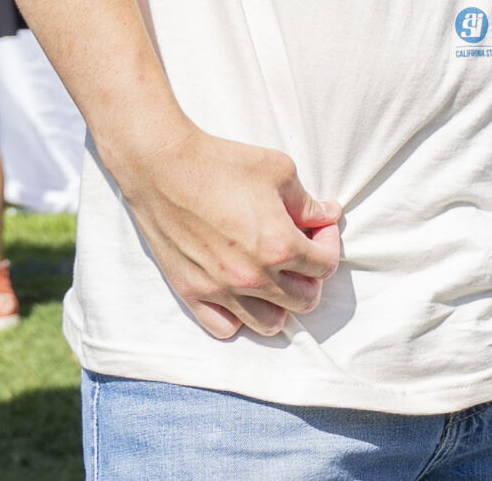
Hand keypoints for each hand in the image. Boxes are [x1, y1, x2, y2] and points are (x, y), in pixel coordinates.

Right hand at [101, 121, 343, 339]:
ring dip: (280, 303)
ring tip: (274, 275)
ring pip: (269, 323)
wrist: (163, 168)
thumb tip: (329, 215)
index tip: (318, 228)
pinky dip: (240, 316)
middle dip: (311, 276)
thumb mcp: (279, 171)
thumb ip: (308, 203)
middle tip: (300, 251)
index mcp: (279, 246)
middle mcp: (252, 276)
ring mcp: (220, 290)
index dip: (329, 244)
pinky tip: (241, 291)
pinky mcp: (191, 293)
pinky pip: (225, 328)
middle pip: (304, 301)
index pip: (325, 267)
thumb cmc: (222, 164)